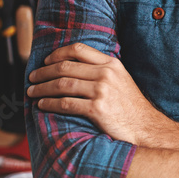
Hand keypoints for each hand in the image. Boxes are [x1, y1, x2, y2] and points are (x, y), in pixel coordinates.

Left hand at [27, 42, 165, 142]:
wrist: (145, 128)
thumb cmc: (131, 107)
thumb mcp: (121, 80)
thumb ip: (102, 71)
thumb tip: (73, 68)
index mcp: (112, 64)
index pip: (78, 49)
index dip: (57, 54)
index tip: (46, 61)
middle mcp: (106, 74)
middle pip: (65, 67)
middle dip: (43, 72)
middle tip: (32, 78)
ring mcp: (102, 91)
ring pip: (62, 84)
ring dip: (42, 88)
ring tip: (32, 92)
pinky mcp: (97, 109)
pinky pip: (65, 103)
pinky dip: (49, 104)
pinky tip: (42, 105)